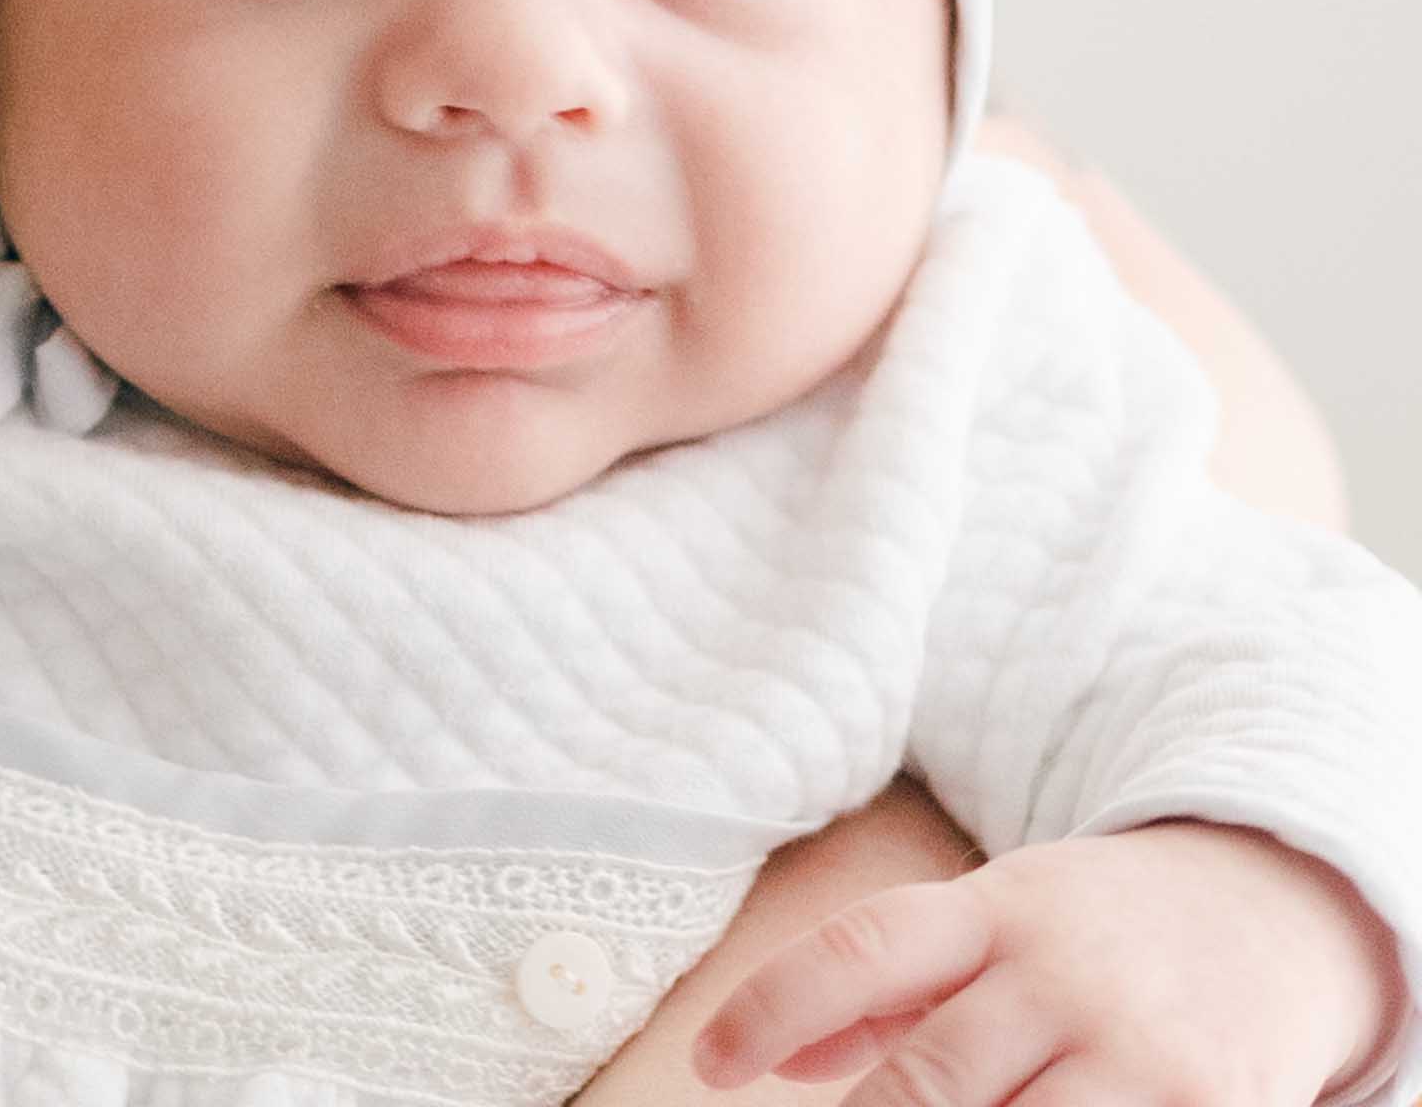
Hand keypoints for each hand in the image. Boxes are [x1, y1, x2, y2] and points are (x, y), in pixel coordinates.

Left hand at [692, 821, 1403, 1104]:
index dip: (775, 1003)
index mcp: (993, 909)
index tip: (708, 1064)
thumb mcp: (990, 923)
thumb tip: (782, 1059)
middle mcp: (1060, 973)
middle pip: (933, 1073)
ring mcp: (1138, 1052)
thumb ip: (887, 990)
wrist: (1275, 912)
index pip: (862, 947)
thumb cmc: (1095, 932)